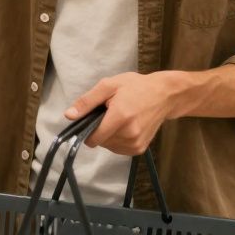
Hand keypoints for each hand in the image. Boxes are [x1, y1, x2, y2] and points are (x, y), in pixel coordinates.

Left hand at [66, 72, 181, 156]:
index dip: (86, 130)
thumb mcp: (108, 86)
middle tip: (110, 112)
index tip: (91, 118)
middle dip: (99, 129)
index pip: (93, 138)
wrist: (165, 95)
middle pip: (100, 142)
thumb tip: (69, 116)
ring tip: (119, 117)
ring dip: (108, 135)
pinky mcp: (140, 149)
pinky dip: (117, 140)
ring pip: (108, 146)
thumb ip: (87, 102)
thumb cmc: (135, 86)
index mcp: (120, 117)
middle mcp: (129, 134)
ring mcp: (136, 144)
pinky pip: (118, 149)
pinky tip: (125, 126)